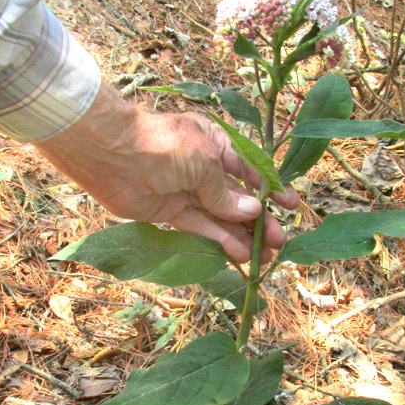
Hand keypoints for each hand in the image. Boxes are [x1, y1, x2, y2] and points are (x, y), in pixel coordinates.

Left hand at [36, 83, 298, 262]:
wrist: (113, 154)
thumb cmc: (164, 146)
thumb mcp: (205, 162)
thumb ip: (227, 192)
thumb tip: (253, 213)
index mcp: (217, 145)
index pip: (250, 171)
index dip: (271, 190)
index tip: (291, 206)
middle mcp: (204, 168)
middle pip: (238, 199)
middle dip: (259, 221)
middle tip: (278, 242)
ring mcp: (188, 191)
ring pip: (221, 218)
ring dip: (241, 236)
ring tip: (262, 258)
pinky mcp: (171, 212)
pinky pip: (200, 228)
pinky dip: (218, 241)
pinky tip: (237, 255)